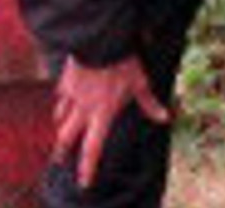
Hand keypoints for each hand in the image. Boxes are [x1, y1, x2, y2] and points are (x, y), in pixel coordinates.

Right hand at [53, 55, 169, 188]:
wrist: (100, 42)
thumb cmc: (123, 64)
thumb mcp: (141, 84)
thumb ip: (149, 104)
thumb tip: (164, 119)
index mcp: (101, 113)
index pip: (93, 147)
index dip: (88, 167)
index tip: (84, 183)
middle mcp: (83, 108)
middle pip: (67, 137)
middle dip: (62, 151)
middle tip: (59, 161)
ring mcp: (71, 94)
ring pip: (60, 116)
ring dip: (61, 125)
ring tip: (61, 130)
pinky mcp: (65, 80)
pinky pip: (61, 94)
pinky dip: (62, 99)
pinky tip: (63, 98)